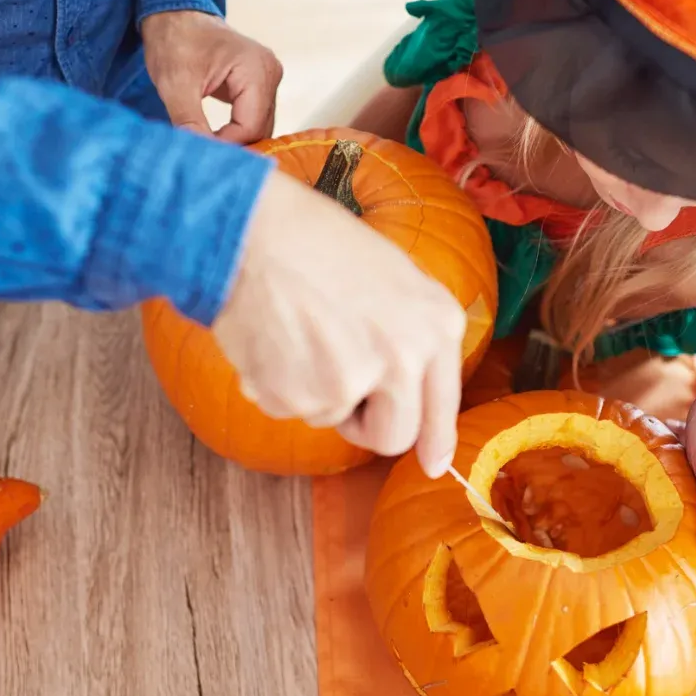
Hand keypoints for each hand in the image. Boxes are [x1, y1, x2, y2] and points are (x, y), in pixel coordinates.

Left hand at [142, 10, 282, 143]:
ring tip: (207, 146)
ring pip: (258, 127)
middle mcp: (270, 73)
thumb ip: (189, 122)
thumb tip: (199, 156)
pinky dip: (236, 131)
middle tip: (202, 155)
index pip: (250, 127)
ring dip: (234, 140)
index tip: (199, 153)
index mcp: (256, 69)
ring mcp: (269, 78)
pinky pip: (254, 118)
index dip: (226, 145)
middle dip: (231, 145)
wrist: (176, 17)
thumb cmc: (175, 41)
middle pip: (259, 129)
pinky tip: (216, 136)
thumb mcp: (175, 84)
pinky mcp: (261, 85)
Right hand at [211, 169, 465, 477]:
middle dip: (366, 423)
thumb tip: (422, 411)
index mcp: (436, 325)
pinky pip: (289, 410)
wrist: (252, 230)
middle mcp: (404, 359)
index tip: (433, 465)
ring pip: (332, 419)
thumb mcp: (395, 279)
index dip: (435, 441)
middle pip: (392, 437)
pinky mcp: (301, 395)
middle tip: (340, 385)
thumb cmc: (319, 243)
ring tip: (299, 331)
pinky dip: (276, 384)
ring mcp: (352, 381)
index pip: (442, 406)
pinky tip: (274, 338)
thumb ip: (415, 338)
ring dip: (313, 390)